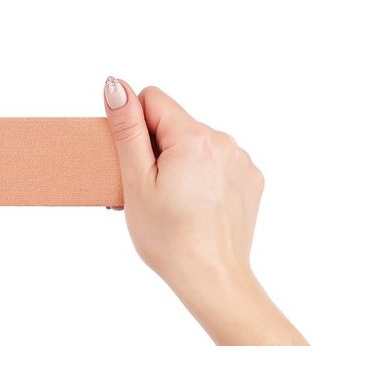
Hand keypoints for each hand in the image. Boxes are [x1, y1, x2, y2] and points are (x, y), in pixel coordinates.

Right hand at [103, 76, 306, 344]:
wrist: (212, 279)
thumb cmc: (169, 238)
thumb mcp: (136, 182)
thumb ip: (126, 129)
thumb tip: (116, 85)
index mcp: (194, 137)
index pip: (153, 100)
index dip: (135, 129)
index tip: (136, 164)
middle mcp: (223, 141)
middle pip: (174, 123)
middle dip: (156, 147)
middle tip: (150, 189)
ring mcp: (241, 160)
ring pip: (194, 142)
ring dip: (179, 161)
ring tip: (173, 200)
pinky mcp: (250, 179)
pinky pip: (216, 161)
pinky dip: (202, 175)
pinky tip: (195, 204)